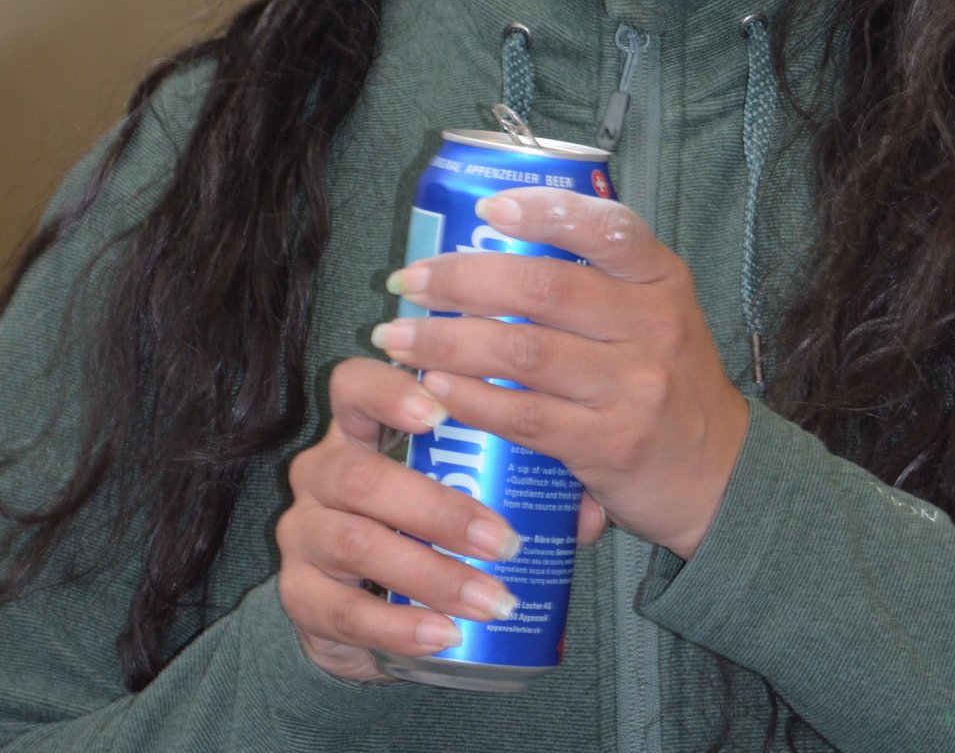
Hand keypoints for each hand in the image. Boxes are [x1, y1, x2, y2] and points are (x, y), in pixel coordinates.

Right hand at [275, 355, 608, 681]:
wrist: (368, 608)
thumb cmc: (428, 526)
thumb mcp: (465, 490)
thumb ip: (524, 485)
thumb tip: (590, 508)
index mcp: (359, 426)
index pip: (354, 384)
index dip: (390, 391)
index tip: (441, 410)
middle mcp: (321, 471)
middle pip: (362, 476)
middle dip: (440, 509)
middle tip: (505, 541)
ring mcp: (302, 534)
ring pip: (358, 544)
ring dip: (433, 575)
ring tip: (494, 599)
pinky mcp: (298, 597)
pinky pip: (345, 613)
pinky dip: (401, 626)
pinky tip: (447, 637)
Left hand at [373, 188, 751, 558]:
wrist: (721, 474)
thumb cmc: (669, 380)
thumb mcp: (657, 314)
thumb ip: (597, 282)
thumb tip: (493, 240)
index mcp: (662, 280)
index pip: (608, 227)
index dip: (544, 210)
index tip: (485, 207)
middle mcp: (653, 326)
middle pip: (544, 289)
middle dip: (462, 280)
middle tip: (409, 281)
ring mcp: (632, 387)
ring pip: (521, 353)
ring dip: (446, 342)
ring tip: (398, 337)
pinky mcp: (608, 444)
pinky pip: (523, 416)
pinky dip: (470, 399)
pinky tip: (434, 388)